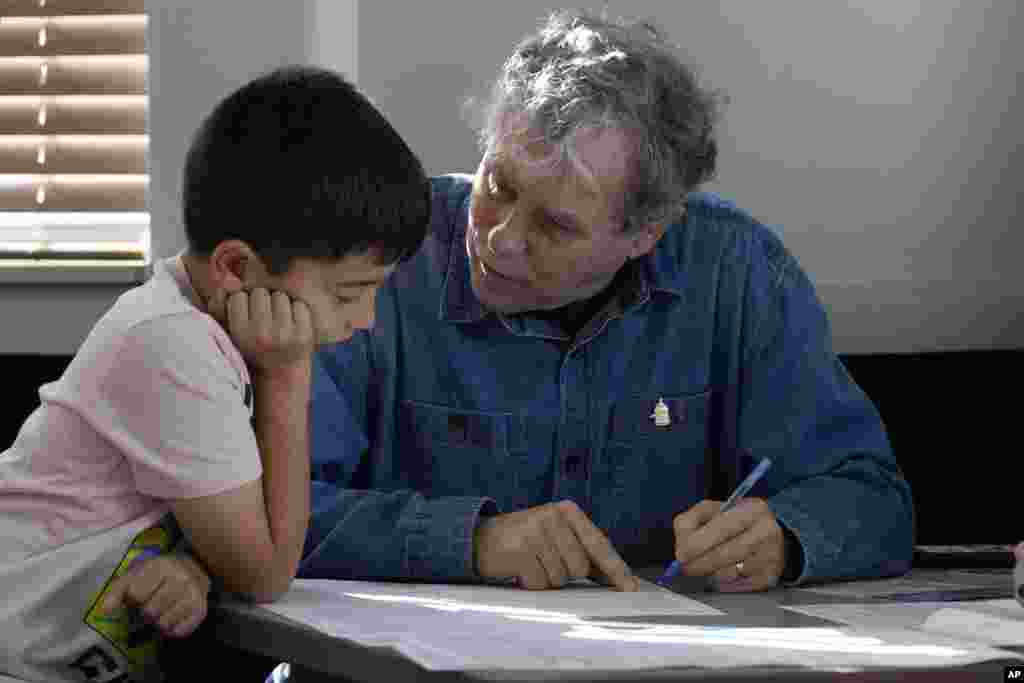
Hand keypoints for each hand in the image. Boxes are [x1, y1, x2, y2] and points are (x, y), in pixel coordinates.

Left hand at [99, 553, 210, 637]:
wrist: (195, 568)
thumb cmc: (158, 575)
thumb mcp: (136, 575)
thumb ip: (117, 591)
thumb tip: (105, 610)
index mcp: (162, 566)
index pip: (137, 594)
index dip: (134, 598)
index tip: (139, 594)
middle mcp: (182, 579)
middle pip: (151, 612)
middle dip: (146, 612)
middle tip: (151, 604)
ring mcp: (194, 595)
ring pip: (164, 624)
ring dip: (158, 622)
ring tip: (162, 610)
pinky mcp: (201, 610)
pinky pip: (179, 631)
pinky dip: (172, 629)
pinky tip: (173, 617)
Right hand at [209, 288, 314, 376]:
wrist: (281, 374)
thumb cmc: (252, 349)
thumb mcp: (229, 332)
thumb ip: (221, 306)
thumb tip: (228, 280)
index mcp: (240, 335)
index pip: (238, 296)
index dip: (242, 302)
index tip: (245, 314)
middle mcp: (262, 335)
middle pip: (260, 292)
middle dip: (261, 300)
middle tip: (263, 316)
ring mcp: (286, 335)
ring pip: (280, 295)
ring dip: (278, 303)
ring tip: (277, 319)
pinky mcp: (305, 335)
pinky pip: (299, 304)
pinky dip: (296, 309)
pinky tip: (291, 323)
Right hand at [473, 500, 639, 590]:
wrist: (481, 538)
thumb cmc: (524, 540)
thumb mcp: (555, 535)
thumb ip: (581, 550)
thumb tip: (613, 577)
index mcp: (567, 511)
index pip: (598, 544)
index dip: (615, 569)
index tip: (629, 587)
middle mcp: (553, 516)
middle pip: (580, 567)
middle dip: (565, 573)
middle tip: (546, 561)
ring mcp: (536, 531)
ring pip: (560, 577)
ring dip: (547, 578)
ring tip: (532, 563)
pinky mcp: (520, 549)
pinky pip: (540, 583)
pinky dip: (531, 583)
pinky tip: (521, 569)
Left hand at [672, 497, 785, 591]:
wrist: (770, 533)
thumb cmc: (735, 522)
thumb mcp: (712, 510)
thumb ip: (690, 521)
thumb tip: (681, 547)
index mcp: (752, 509)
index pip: (722, 527)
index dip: (698, 543)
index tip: (681, 555)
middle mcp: (766, 531)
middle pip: (726, 553)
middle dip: (699, 563)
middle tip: (684, 567)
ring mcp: (771, 555)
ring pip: (730, 573)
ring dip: (710, 574)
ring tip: (705, 567)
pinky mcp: (771, 576)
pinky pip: (737, 586)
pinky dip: (723, 583)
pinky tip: (722, 573)